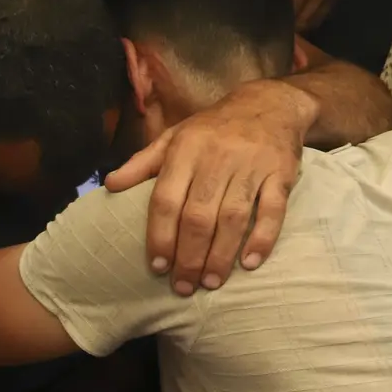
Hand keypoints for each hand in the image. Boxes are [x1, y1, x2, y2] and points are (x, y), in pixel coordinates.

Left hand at [103, 78, 310, 293]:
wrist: (269, 104)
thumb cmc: (213, 128)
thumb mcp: (174, 137)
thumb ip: (142, 163)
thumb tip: (109, 186)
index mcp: (185, 151)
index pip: (166, 200)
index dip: (160, 236)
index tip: (157, 267)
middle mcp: (217, 158)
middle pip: (198, 216)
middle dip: (188, 256)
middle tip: (183, 286)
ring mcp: (251, 166)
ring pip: (233, 218)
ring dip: (220, 255)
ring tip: (210, 283)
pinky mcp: (281, 174)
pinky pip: (272, 211)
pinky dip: (262, 239)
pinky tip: (250, 264)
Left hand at [278, 0, 391, 31]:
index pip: (289, 9)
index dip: (277, 18)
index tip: (264, 20)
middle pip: (304, 21)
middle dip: (290, 27)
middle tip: (274, 23)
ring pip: (317, 19)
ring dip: (304, 23)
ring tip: (290, 19)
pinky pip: (328, 9)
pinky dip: (316, 13)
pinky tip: (307, 7)